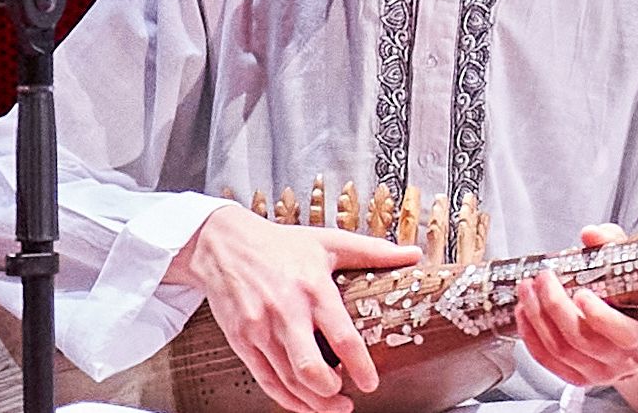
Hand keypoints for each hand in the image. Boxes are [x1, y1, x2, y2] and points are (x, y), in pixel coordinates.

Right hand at [166, 204, 421, 412]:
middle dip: (331, 392)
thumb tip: (413, 255)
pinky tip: (303, 403)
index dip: (359, 365)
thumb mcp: (329, 241)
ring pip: (288, 380)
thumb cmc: (281, 244)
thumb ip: (373, 251)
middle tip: (348, 399)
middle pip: (309, 367)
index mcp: (312, 285)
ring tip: (334, 406)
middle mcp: (286, 309)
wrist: (224, 243)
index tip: (370, 383)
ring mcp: (260, 328)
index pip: (340, 334)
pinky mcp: (242, 340)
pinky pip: (266, 380)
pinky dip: (287, 399)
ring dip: (313, 403)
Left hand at [516, 223, 637, 410]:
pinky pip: (547, 361)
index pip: (621, 332)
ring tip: (526, 290)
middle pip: (582, 339)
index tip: (581, 292)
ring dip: (537, 318)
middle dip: (555, 306)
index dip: (599, 316)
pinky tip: (524, 313)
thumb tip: (590, 234)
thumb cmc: (630, 303)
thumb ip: (611, 246)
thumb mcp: (630, 270)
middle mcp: (618, 360)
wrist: (633, 338)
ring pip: (560, 350)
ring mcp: (596, 372)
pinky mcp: (576, 377)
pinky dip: (531, 337)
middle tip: (543, 278)